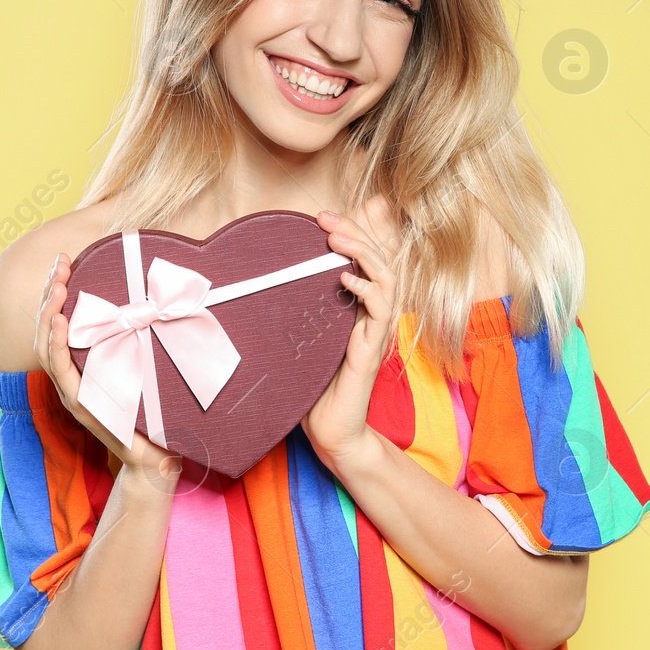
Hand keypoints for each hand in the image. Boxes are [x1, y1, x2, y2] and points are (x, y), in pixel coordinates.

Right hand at [36, 251, 183, 494]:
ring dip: (50, 312)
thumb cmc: (153, 415)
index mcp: (82, 367)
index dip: (58, 293)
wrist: (154, 459)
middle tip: (60, 262)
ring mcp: (73, 392)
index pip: (61, 323)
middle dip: (51, 293)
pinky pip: (61, 371)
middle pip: (49, 328)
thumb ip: (145, 343)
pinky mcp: (80, 405)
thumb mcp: (147, 370)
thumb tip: (163, 304)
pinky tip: (59, 322)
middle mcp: (72, 377)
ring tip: (57, 284)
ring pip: (48, 346)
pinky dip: (56, 345)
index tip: (65, 262)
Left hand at [300, 197, 402, 467]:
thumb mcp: (300, 340)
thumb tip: (262, 284)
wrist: (330, 432)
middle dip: (355, 231)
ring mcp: (375, 331)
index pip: (366, 259)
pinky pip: (381, 310)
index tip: (322, 217)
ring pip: (386, 277)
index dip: (351, 232)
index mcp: (357, 309)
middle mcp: (371, 315)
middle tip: (326, 217)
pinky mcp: (373, 350)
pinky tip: (345, 278)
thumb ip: (296, 312)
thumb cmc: (312, 389)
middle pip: (379, 259)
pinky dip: (367, 289)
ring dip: (364, 252)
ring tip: (337, 239)